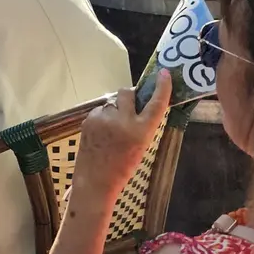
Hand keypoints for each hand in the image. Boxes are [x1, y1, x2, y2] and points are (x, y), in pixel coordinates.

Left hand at [71, 72, 169, 202]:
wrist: (96, 179)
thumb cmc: (123, 167)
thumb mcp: (142, 146)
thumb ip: (142, 125)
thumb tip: (140, 104)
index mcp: (141, 132)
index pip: (156, 104)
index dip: (162, 87)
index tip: (164, 74)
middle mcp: (123, 121)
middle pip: (127, 93)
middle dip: (129, 97)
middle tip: (129, 108)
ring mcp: (104, 118)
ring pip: (112, 103)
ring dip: (115, 110)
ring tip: (112, 130)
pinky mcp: (89, 119)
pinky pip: (100, 111)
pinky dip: (103, 118)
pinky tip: (101, 134)